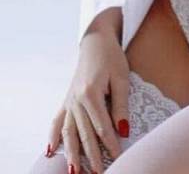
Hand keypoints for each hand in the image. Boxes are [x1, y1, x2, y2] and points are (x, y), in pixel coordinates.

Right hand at [46, 29, 129, 171]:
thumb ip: (120, 105)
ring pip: (69, 132)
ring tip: (75, 172)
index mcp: (91, 94)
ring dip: (72, 153)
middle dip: (91, 156)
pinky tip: (51, 150)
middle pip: (85, 134)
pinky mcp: (67, 99)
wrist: (95, 41)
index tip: (119, 159)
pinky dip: (54, 136)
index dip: (111, 144)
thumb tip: (123, 131)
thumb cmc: (111, 58)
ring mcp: (69, 100)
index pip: (102, 126)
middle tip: (98, 173)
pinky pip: (58, 120)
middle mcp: (76, 100)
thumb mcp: (121, 78)